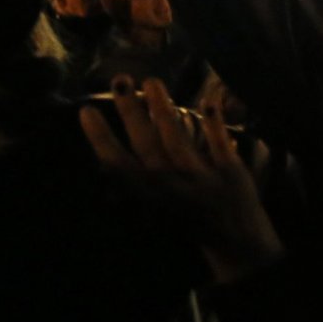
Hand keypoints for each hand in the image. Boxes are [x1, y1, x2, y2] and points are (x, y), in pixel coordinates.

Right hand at [81, 78, 279, 281]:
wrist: (235, 241)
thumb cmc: (187, 223)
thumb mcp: (154, 214)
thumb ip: (134, 190)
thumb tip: (105, 165)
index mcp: (150, 198)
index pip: (119, 166)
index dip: (101, 138)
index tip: (87, 110)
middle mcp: (173, 187)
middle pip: (148, 144)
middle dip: (131, 112)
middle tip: (120, 80)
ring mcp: (202, 178)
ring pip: (179, 138)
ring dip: (164, 108)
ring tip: (151, 81)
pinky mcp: (230, 171)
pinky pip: (219, 144)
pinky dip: (214, 124)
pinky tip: (208, 101)